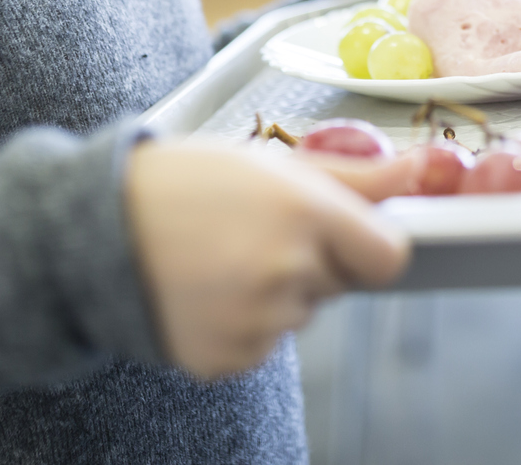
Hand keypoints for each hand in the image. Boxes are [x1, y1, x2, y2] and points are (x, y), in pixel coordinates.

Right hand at [124, 140, 411, 378]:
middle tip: (256, 231)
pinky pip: (261, 345)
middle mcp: (287, 270)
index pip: (389, 256)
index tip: (346, 234)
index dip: (371, 244)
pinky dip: (241, 324)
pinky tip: (206, 290)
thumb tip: (423, 171)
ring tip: (220, 258)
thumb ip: (355, 177)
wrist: (97, 230)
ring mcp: (257, 322)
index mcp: (304, 211)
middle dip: (313, 260)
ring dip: (274, 293)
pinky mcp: (228, 358)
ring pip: (298, 315)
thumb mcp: (269, 162)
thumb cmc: (186, 183)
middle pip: (339, 283)